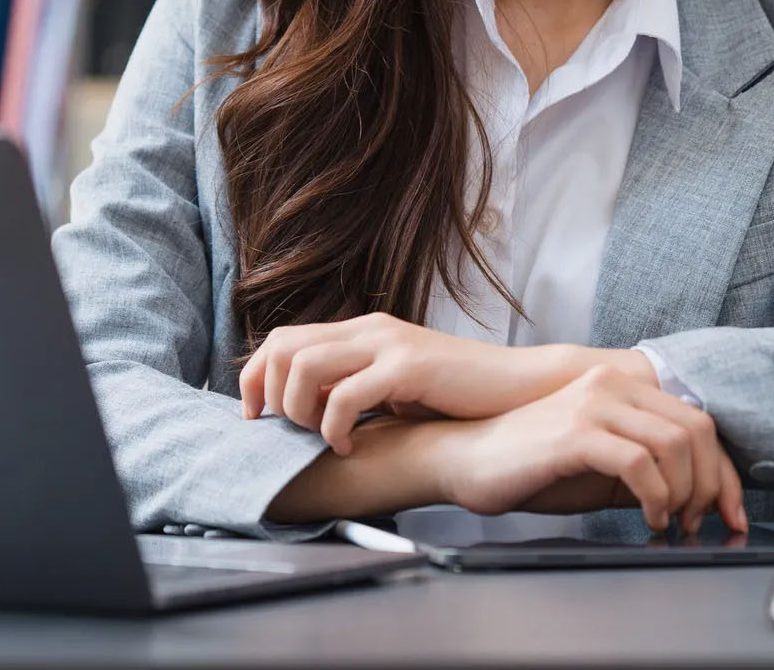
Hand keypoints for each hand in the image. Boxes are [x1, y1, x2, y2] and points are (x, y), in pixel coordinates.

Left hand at [239, 312, 653, 452]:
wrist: (520, 389)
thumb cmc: (459, 396)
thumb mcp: (397, 387)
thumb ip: (356, 389)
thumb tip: (307, 414)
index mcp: (362, 331)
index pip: (281, 339)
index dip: (254, 378)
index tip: (257, 419)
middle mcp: (369, 329)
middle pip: (282, 348)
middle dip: (267, 396)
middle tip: (283, 432)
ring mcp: (388, 343)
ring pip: (304, 367)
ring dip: (298, 411)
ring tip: (320, 438)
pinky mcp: (408, 366)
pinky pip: (347, 395)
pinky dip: (335, 427)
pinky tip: (351, 444)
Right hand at [435, 364, 746, 534]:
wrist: (467, 459)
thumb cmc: (534, 464)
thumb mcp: (602, 459)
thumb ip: (646, 462)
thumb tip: (700, 495)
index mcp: (622, 386)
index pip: (698, 420)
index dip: (724, 472)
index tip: (731, 513)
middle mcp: (612, 385)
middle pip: (697, 429)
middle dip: (711, 485)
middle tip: (698, 522)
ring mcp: (593, 405)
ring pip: (675, 444)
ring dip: (684, 493)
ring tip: (669, 522)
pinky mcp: (575, 433)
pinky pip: (638, 463)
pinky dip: (656, 497)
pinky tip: (647, 518)